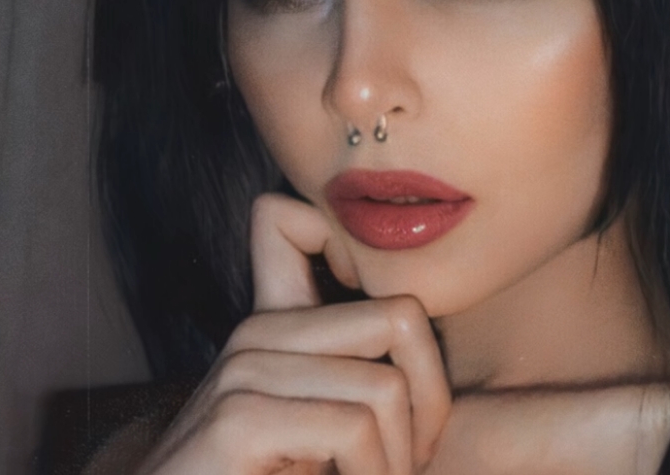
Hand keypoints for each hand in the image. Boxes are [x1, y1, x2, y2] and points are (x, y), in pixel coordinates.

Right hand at [135, 193, 451, 474]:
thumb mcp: (315, 420)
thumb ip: (351, 367)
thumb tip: (424, 325)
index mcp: (277, 320)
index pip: (294, 220)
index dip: (370, 260)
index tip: (401, 359)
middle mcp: (257, 330)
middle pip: (401, 314)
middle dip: (431, 393)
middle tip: (418, 453)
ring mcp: (243, 368)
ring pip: (385, 385)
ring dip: (402, 453)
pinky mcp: (238, 419)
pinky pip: (352, 427)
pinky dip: (375, 471)